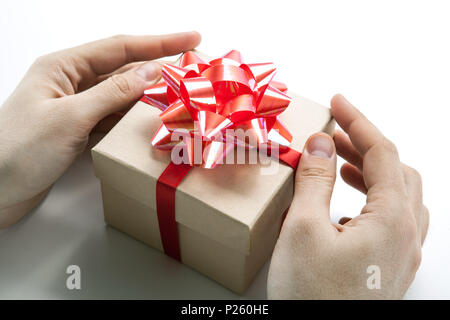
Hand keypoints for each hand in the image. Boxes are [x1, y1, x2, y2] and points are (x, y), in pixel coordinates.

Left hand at [0, 32, 200, 227]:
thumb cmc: (20, 149)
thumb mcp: (71, 117)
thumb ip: (113, 94)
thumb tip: (151, 72)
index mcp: (64, 67)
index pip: (120, 47)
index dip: (159, 42)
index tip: (191, 38)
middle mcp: (71, 83)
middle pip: (124, 69)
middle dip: (159, 68)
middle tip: (193, 71)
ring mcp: (75, 107)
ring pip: (121, 96)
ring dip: (149, 96)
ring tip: (180, 97)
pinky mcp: (78, 130)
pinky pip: (113, 117)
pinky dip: (133, 118)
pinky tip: (151, 120)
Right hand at [267, 94, 428, 298]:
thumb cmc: (312, 298)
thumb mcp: (304, 229)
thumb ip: (314, 180)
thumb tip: (319, 143)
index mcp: (392, 221)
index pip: (382, 153)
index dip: (359, 121)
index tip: (338, 101)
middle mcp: (406, 237)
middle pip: (396, 173)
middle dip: (364, 146)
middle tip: (333, 133)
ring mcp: (401, 256)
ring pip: (398, 197)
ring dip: (370, 172)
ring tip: (338, 162)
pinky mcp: (387, 269)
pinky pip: (391, 221)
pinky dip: (370, 199)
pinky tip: (345, 205)